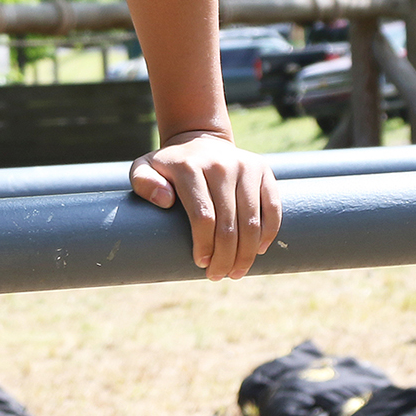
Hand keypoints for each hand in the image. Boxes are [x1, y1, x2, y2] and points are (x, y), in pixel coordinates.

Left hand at [130, 131, 282, 280]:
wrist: (199, 140)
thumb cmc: (170, 166)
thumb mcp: (144, 168)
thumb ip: (143, 182)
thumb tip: (165, 200)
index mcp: (190, 167)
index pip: (202, 216)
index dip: (204, 245)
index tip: (201, 263)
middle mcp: (220, 165)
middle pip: (228, 224)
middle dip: (225, 258)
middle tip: (218, 275)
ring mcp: (244, 166)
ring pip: (251, 221)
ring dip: (246, 254)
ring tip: (236, 272)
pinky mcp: (262, 170)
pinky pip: (272, 207)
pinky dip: (268, 233)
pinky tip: (258, 250)